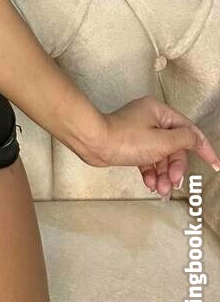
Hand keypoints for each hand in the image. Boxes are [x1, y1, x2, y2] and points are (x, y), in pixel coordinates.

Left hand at [79, 96, 219, 194]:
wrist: (94, 142)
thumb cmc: (127, 139)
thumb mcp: (162, 141)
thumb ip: (183, 140)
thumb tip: (194, 139)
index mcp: (159, 112)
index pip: (189, 130)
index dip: (203, 148)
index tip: (214, 165)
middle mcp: (151, 119)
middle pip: (174, 146)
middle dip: (175, 168)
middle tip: (173, 184)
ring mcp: (140, 132)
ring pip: (161, 155)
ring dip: (163, 174)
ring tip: (160, 190)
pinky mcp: (131, 144)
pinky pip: (148, 159)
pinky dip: (150, 172)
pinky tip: (149, 184)